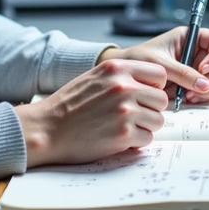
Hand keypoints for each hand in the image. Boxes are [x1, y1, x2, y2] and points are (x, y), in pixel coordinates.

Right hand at [14, 58, 168, 167]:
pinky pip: (147, 138)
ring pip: (158, 120)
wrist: (47, 128)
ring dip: (144, 127)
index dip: (154, 87)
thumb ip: (122, 75)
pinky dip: (136, 142)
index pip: (160, 73)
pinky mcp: (123, 134)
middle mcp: (123, 86)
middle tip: (133, 116)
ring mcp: (125, 110)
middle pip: (161, 99)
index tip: (144, 96)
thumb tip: (152, 83)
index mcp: (117, 67)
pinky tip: (118, 138)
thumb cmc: (70, 104)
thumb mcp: (95, 77)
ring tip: (123, 127)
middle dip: (150, 109)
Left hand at [97, 26, 208, 105]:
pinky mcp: (195, 84)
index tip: (203, 69)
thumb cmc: (138, 60)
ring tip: (188, 95)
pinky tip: (187, 98)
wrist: (126, 77)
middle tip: (195, 89)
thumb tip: (205, 84)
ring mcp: (198, 69)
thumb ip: (182, 73)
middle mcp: (198, 52)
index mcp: (191, 37)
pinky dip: (203, 96)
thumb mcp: (159, 64)